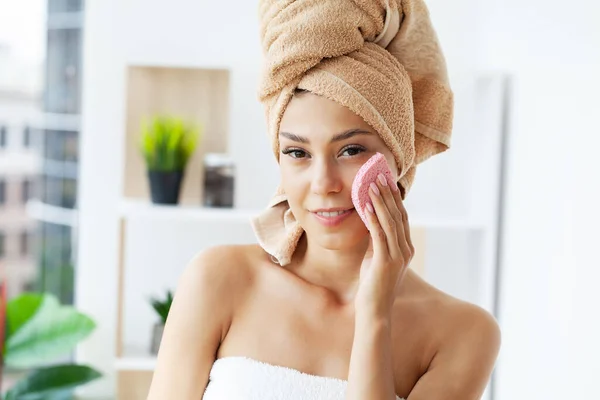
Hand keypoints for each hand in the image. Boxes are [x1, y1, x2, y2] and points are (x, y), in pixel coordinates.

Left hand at [355, 173, 413, 318]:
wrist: (374, 310)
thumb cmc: (373, 286)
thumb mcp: (376, 258)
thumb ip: (377, 241)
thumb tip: (370, 220)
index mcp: (405, 249)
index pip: (401, 218)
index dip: (394, 199)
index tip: (386, 182)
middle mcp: (405, 250)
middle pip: (398, 215)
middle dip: (388, 194)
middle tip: (380, 176)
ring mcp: (397, 256)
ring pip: (390, 222)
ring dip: (380, 202)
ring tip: (372, 185)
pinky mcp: (385, 262)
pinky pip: (379, 235)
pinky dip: (372, 218)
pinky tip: (365, 206)